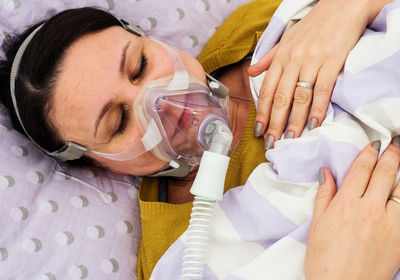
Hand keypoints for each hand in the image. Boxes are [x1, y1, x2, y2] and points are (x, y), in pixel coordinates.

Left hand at [248, 0, 372, 147]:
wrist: (343, 6)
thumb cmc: (313, 26)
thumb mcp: (286, 39)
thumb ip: (269, 58)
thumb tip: (251, 72)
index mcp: (281, 57)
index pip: (267, 90)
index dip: (262, 112)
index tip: (258, 130)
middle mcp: (294, 60)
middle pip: (281, 97)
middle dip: (274, 123)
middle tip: (271, 142)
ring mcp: (313, 60)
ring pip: (300, 97)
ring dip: (295, 121)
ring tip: (289, 139)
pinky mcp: (333, 60)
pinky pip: (323, 89)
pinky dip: (318, 108)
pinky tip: (314, 124)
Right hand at [305, 138, 399, 279]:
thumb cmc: (324, 260)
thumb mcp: (317, 224)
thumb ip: (324, 195)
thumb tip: (326, 173)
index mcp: (346, 204)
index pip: (361, 170)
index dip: (369, 154)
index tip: (374, 145)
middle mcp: (370, 209)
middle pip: (385, 174)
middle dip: (391, 156)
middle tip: (394, 146)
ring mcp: (389, 224)